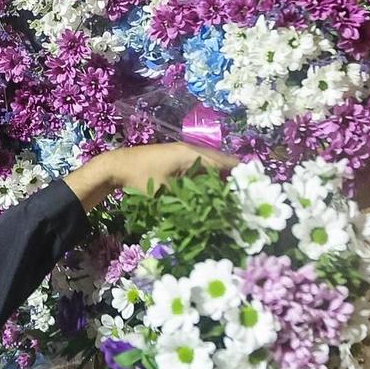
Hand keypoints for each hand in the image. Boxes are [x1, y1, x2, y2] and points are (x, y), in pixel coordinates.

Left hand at [64, 142, 234, 211]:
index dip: (240, 174)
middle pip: (220, 165)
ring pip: (210, 168)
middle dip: (233, 180)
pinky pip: (199, 170)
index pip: (225, 163)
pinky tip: (212, 195)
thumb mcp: (165, 192)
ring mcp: (184, 155)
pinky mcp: (177, 162)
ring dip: (220, 181)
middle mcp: (192, 151)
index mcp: (192, 154)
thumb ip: (188, 202)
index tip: (254, 188)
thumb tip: (209, 216)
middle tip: (246, 198)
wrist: (115, 166)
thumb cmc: (140, 177)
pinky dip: (207, 180)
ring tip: (234, 199)